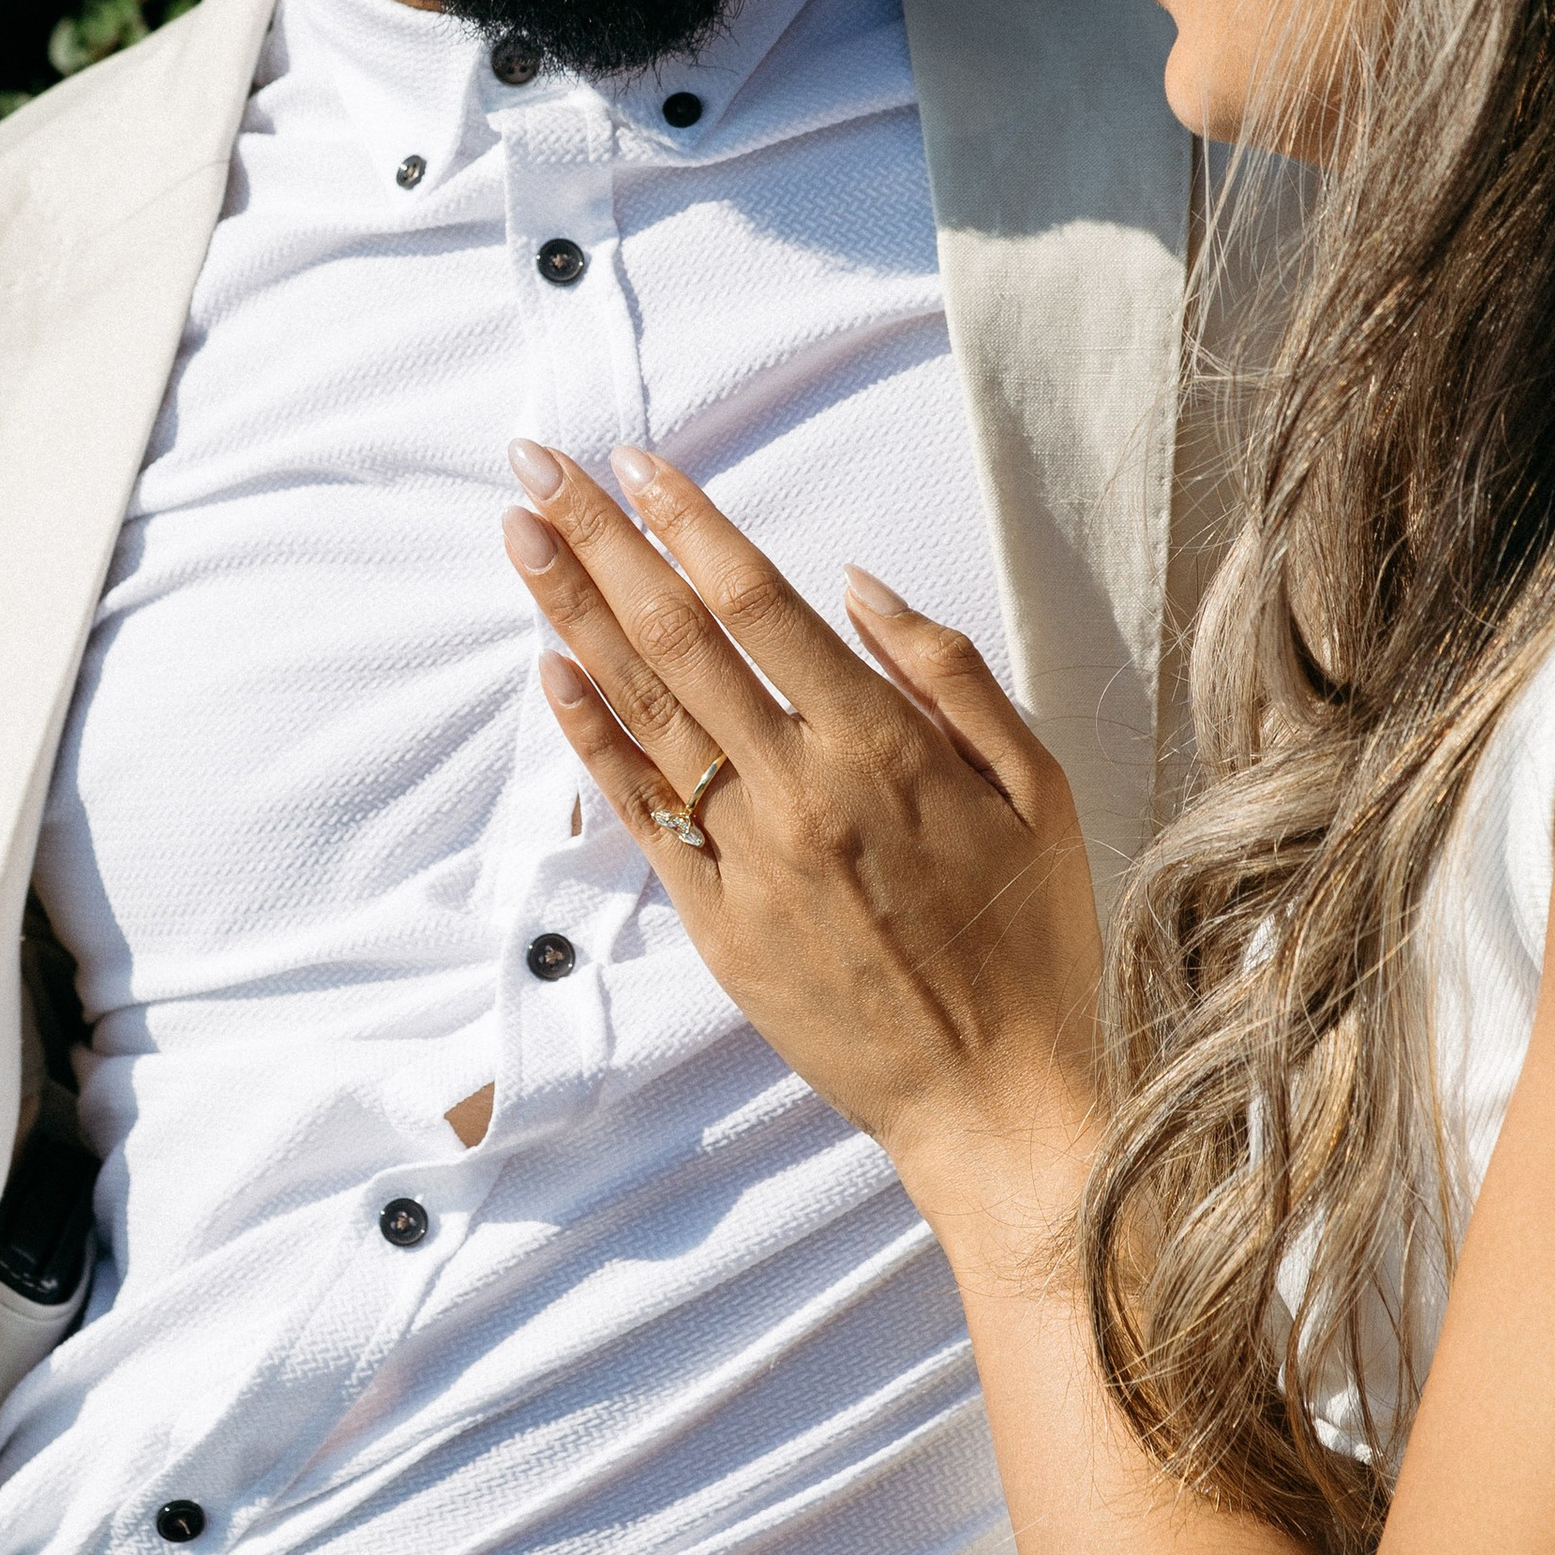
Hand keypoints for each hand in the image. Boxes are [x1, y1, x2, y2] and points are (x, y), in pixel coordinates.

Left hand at [500, 443, 1104, 1189]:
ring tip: (519, 536)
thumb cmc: (1028, 934)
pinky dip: (588, 737)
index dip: (687, 522)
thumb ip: (949, 674)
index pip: (758, 602)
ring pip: (641, 711)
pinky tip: (550, 670)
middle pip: (675, 636)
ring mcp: (745, 858)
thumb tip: (856, 585)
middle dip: (597, 541)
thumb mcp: (1035, 785)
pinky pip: (635, 810)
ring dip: (570, 615)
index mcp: (881, 744)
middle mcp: (799, 789)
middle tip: (535, 464)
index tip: (632, 460)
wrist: (993, 1093)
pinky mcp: (714, 922)